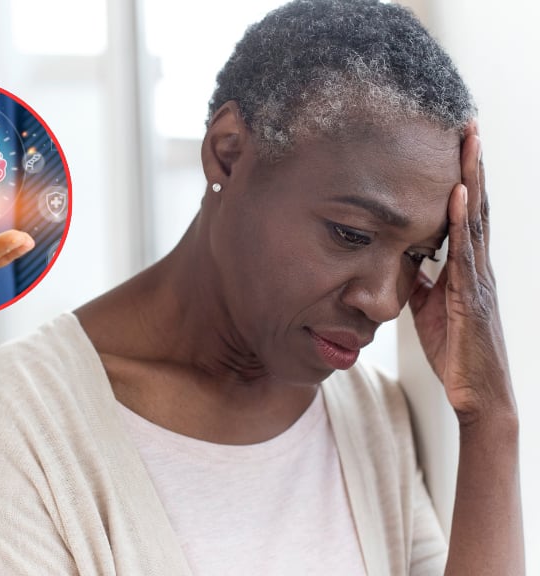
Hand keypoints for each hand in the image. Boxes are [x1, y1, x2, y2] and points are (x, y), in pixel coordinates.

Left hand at [408, 125, 514, 424]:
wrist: (477, 396)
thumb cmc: (455, 353)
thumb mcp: (429, 310)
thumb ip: (420, 283)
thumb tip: (403, 262)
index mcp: (467, 268)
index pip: (465, 215)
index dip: (461, 180)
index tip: (455, 146)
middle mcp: (477, 267)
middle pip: (475, 206)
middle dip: (471, 166)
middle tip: (467, 125)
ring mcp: (478, 280)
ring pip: (476, 221)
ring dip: (471, 180)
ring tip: (467, 143)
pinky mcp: (472, 297)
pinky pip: (466, 254)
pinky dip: (462, 222)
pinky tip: (457, 196)